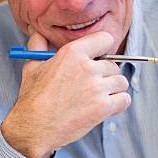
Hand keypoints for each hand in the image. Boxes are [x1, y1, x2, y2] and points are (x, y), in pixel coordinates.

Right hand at [1, 31, 130, 157]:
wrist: (34, 127)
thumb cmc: (33, 97)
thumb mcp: (32, 65)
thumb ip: (38, 44)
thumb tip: (36, 30)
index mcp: (73, 53)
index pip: (105, 39)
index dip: (103, 49)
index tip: (99, 58)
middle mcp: (88, 67)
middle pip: (114, 65)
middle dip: (106, 75)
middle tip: (93, 85)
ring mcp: (97, 88)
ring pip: (121, 82)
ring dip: (114, 89)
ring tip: (99, 97)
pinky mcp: (103, 107)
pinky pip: (125, 99)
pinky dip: (119, 104)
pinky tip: (107, 107)